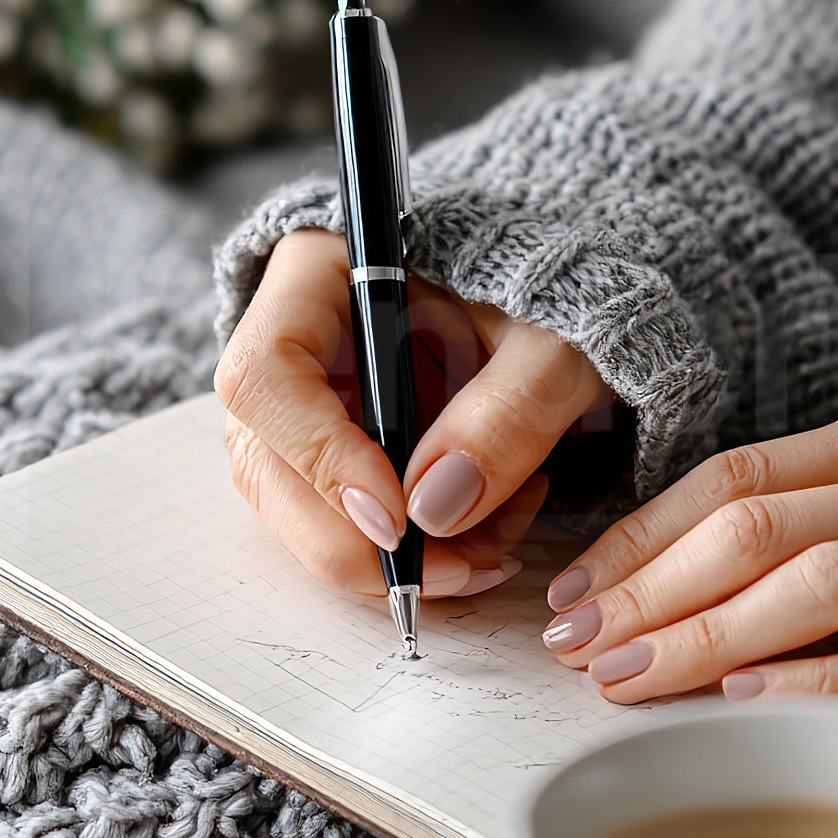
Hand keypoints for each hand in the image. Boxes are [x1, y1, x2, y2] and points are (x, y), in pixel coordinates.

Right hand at [216, 230, 607, 601]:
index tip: (399, 517)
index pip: (267, 374)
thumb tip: (432, 511)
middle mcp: (291, 340)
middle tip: (456, 570)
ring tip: (491, 554)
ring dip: (390, 559)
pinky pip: (342, 525)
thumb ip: (505, 411)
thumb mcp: (555, 340)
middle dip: (358, 540)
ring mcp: (304, 402)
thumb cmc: (557, 297)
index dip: (318, 455)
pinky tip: (482, 543)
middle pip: (264, 461)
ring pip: (297, 509)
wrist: (572, 308)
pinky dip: (410, 555)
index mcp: (322, 268)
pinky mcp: (335, 453)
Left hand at [541, 406, 837, 706]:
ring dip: (708, 634)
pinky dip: (818, 679)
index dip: (642, 537)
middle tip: (577, 643)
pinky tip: (742, 697)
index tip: (571, 590)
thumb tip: (665, 571)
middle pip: (757, 531)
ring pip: (819, 584)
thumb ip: (809, 506)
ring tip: (628, 674)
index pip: (735, 480)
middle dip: (651, 590)